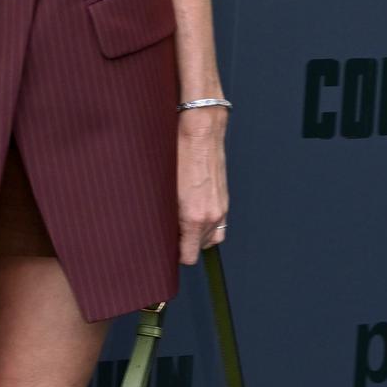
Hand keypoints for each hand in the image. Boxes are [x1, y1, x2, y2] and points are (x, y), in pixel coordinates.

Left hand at [177, 109, 227, 264]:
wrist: (201, 131)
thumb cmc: (178, 154)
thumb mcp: (164, 189)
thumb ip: (164, 215)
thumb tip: (161, 229)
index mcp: (194, 217)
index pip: (189, 254)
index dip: (176, 255)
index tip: (166, 249)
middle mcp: (212, 216)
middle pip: (200, 247)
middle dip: (186, 243)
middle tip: (170, 231)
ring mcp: (221, 207)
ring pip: (212, 237)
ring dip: (198, 235)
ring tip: (182, 223)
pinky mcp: (224, 198)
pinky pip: (219, 223)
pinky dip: (207, 223)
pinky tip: (194, 211)